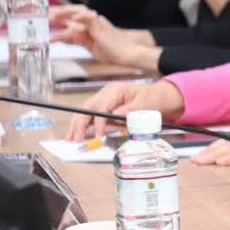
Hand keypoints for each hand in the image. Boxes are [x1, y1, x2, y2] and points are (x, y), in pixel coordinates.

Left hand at [53, 8, 158, 68]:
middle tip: (45, 14)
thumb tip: (63, 37)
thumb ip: (77, 40)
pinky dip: (81, 18)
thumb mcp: (90, 46)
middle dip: (58, 11)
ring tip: (53, 16)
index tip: (45, 16)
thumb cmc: (113, 51)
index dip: (58, 16)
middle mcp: (92, 22)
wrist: (127, 55)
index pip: (70, 18)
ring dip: (65, 13)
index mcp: (89, 26)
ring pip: (79, 12)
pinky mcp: (101, 26)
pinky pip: (90, 18)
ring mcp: (97, 23)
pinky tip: (72, 20)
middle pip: (73, 11)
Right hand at [66, 79, 185, 140]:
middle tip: (75, 139)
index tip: (97, 135)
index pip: (102, 107)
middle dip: (80, 125)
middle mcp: (106, 94)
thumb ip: (131, 109)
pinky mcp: (104, 108)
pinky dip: (82, 126)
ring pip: (85, 112)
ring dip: (76, 126)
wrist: (159, 97)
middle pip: (88, 108)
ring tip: (70, 139)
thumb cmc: (153, 98)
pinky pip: (90, 117)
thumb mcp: (146, 102)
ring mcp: (104, 100)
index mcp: (116, 90)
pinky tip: (76, 135)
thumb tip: (116, 114)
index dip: (98, 122)